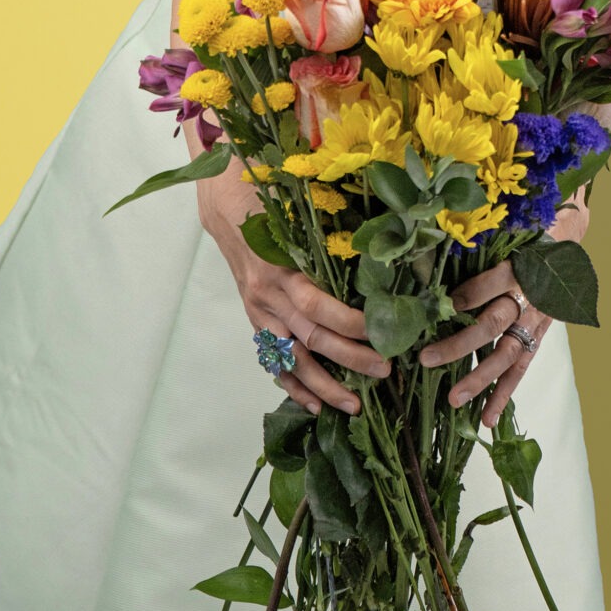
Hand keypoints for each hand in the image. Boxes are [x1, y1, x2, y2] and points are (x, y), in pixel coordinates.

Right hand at [204, 197, 388, 413]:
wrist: (227, 211)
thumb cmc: (269, 204)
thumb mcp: (298, 216)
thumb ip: (329, 239)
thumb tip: (381, 257)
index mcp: (280, 268)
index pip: (317, 306)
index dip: (349, 323)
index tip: (382, 332)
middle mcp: (268, 296)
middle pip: (310, 337)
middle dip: (348, 358)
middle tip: (383, 370)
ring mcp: (259, 313)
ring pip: (291, 359)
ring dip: (323, 386)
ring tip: (353, 406)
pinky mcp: (255, 322)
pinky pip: (274, 362)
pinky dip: (294, 386)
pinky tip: (316, 406)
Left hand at [416, 263, 549, 429]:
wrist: (564, 254)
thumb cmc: (524, 247)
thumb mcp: (502, 245)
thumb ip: (473, 262)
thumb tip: (435, 286)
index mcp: (517, 269)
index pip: (486, 285)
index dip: (462, 298)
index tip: (438, 308)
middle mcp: (527, 299)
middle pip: (492, 324)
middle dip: (459, 345)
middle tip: (427, 359)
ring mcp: (534, 322)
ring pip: (506, 354)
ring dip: (480, 378)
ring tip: (455, 400)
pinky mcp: (539, 339)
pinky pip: (520, 369)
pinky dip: (503, 395)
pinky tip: (487, 419)